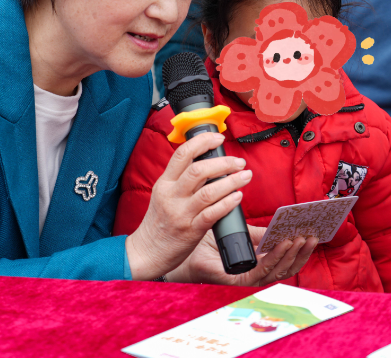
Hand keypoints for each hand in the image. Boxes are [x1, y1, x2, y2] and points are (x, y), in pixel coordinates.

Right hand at [125, 133, 252, 280]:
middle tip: (239, 162)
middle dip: (223, 162)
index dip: (202, 142)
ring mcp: (181, 213)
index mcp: (164, 183)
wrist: (146, 252)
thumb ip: (181, 180)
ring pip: (208, 191)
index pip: (182, 154)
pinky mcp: (191, 230)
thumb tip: (208, 164)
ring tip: (245, 176)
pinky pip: (212, 214)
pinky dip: (227, 203)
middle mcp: (172, 195)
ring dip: (231, 181)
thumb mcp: (163, 195)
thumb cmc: (158, 223)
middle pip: (199, 170)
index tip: (218, 138)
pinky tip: (238, 197)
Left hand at [171, 224, 317, 285]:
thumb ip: (260, 233)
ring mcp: (250, 278)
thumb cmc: (211, 242)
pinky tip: (283, 243)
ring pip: (279, 270)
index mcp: (261, 262)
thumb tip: (281, 225)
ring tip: (301, 237)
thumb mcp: (241, 232)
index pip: (288, 258)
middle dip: (303, 252)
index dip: (303, 248)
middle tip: (314, 234)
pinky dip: (275, 257)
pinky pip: (262, 271)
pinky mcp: (239, 281)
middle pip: (289, 266)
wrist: (187, 248)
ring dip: (293, 254)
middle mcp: (258, 273)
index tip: (315, 232)